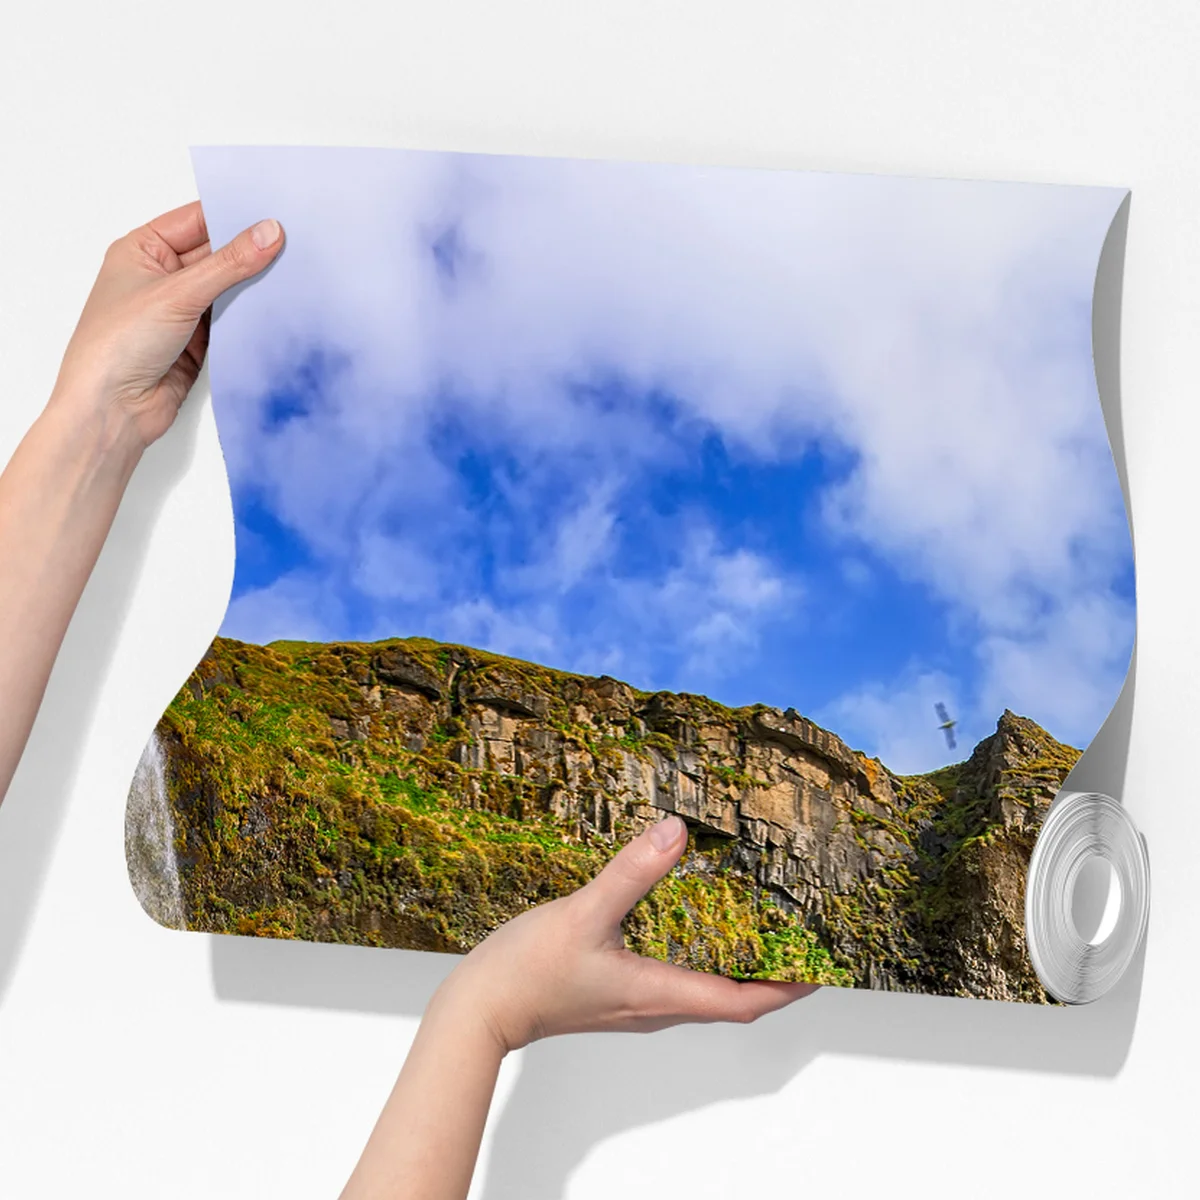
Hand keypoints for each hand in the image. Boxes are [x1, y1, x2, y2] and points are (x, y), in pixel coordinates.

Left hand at [51, 201, 283, 448]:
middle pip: (216, 255)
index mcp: (142, 250)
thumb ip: (228, 264)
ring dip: (253, 287)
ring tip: (294, 273)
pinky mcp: (198, 342)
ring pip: (228, 290)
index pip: (197, 221)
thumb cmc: (117, 345)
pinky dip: (252, 317)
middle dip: (250, 252)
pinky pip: (232, 321)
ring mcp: (181, 311)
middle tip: (293, 244)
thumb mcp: (178, 293)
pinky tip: (277, 310)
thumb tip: (268, 232)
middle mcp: (161, 277)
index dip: (233, 216)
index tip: (274, 214)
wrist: (113, 410)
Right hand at [432, 815, 817, 1053]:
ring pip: (703, 989)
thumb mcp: (584, 913)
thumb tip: (676, 832)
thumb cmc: (528, 972)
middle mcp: (655, 1006)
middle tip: (798, 938)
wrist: (481, 1010)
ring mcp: (635, 1003)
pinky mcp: (616, 993)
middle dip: (770, 973)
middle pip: (731, 998)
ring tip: (757, 926)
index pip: (742, 1001)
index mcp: (659, 994)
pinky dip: (698, 957)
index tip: (821, 966)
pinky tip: (689, 923)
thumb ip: (631, 872)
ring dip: (735, 965)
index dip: (786, 985)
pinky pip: (675, 979)